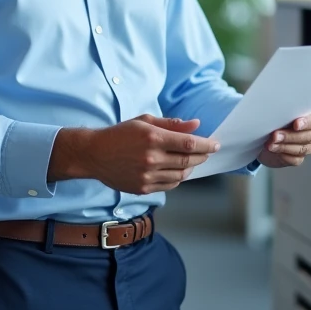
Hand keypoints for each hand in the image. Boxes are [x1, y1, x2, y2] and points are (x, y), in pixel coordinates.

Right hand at [48, 115, 219, 194]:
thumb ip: (172, 124)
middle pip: (187, 160)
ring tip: (192, 161)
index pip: (188, 143)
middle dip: (202, 156)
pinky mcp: (143, 188)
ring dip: (191, 168)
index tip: (215, 144)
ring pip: (181, 175)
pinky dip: (178, 178)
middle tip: (207, 152)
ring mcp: (147, 176)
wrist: (94, 154)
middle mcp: (151, 158)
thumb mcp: (144, 121)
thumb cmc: (120, 134)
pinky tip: (177, 170)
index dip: (206, 144)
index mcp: (152, 138)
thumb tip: (196, 125)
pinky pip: (169, 185)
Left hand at [257, 111, 310, 167]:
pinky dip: (283, 155)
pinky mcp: (298, 158)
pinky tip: (273, 150)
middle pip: (310, 137)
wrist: (263, 139)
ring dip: (284, 146)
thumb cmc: (274, 121)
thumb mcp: (278, 114)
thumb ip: (284, 113)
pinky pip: (295, 159)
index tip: (296, 124)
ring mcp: (307, 147)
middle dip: (291, 136)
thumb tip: (277, 112)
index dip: (308, 122)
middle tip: (275, 135)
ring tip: (271, 144)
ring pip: (302, 149)